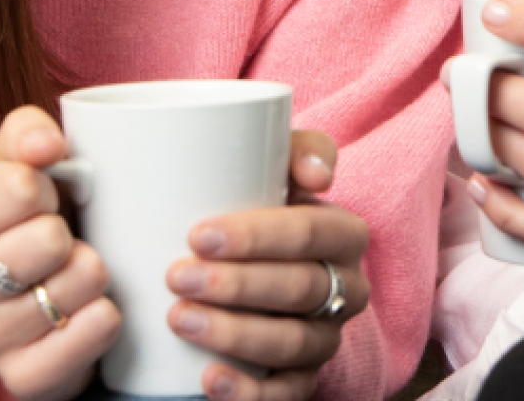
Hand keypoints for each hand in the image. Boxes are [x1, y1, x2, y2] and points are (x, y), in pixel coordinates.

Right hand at [0, 106, 118, 400]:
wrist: (29, 295)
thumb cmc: (24, 219)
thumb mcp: (16, 165)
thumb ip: (25, 135)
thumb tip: (47, 145)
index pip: (19, 187)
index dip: (47, 184)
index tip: (39, 198)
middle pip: (47, 240)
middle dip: (66, 229)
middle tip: (56, 237)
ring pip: (79, 283)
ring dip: (91, 269)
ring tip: (69, 270)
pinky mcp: (24, 379)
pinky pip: (95, 329)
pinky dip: (104, 312)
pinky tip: (82, 308)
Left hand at [164, 130, 370, 400]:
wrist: (254, 263)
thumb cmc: (259, 204)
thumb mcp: (275, 166)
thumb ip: (298, 149)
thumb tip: (318, 175)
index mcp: (343, 233)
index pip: (311, 232)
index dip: (258, 236)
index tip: (199, 234)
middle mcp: (346, 287)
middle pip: (300, 289)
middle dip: (236, 285)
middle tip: (177, 277)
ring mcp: (326, 338)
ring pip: (292, 344)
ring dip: (234, 334)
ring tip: (181, 319)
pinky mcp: (305, 381)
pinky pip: (287, 396)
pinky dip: (248, 393)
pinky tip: (209, 380)